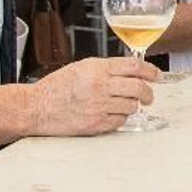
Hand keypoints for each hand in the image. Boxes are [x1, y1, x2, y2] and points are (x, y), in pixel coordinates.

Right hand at [29, 56, 158, 134]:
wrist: (35, 107)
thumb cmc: (56, 87)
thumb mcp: (82, 67)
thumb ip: (107, 68)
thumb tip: (133, 71)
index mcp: (96, 68)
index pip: (134, 66)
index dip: (150, 70)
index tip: (156, 75)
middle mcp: (99, 86)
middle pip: (138, 88)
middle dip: (148, 93)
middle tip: (149, 96)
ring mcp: (98, 106)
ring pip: (131, 106)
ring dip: (132, 105)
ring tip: (122, 104)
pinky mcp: (95, 124)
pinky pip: (120, 121)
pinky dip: (120, 118)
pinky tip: (110, 114)